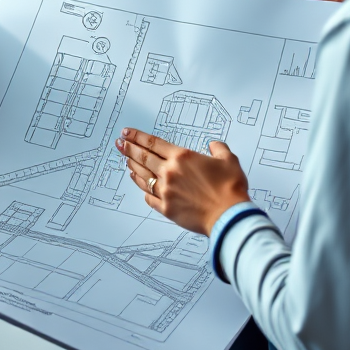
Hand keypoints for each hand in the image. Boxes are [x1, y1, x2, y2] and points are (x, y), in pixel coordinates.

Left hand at [115, 128, 249, 235]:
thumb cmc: (230, 189)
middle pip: (143, 157)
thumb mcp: (228, 160)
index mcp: (182, 157)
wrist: (229, 217)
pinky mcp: (167, 209)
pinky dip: (142, 189)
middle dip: (128, 149)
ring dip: (133, 166)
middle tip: (119, 143)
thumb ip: (218, 149)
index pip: (153, 143)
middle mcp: (170, 172)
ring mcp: (166, 191)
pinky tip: (138, 183)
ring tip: (126, 160)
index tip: (126, 132)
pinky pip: (149, 197)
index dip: (137, 136)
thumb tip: (213, 145)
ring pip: (143, 176)